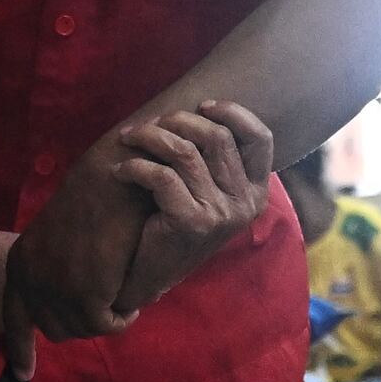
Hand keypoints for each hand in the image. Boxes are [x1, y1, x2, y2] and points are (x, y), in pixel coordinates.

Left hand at [6, 158, 157, 344]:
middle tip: (111, 308)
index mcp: (20, 263)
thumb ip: (59, 271)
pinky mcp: (83, 295)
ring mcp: (53, 289)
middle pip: (56, 329)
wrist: (114, 177)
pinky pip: (106, 324)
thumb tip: (71, 310)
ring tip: (125, 294)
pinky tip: (132, 296)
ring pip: (84, 329)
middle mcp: (28, 279)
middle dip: (84, 323)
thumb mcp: (64, 239)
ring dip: (108, 316)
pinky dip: (123, 314)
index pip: (14, 318)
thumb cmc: (98, 199)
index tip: (23, 375)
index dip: (21, 348)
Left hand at [97, 103, 276, 312]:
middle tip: (149, 125)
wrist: (151, 276)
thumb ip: (217, 162)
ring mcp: (220, 214)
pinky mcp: (191, 222)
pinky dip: (134, 167)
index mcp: (256, 193)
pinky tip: (120, 171)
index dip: (234, 113)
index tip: (203, 105)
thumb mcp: (209, 194)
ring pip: (184, 152)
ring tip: (128, 138)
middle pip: (216, 137)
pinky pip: (160, 175)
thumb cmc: (176, 225)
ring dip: (149, 137)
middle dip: (177, 121)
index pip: (260, 138)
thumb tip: (201, 108)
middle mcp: (245, 204)